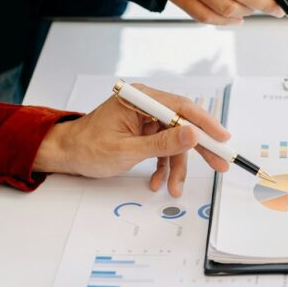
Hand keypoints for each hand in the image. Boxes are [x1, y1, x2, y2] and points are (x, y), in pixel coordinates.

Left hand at [34, 84, 230, 197]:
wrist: (66, 155)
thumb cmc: (87, 148)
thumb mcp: (127, 150)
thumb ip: (162, 143)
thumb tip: (192, 133)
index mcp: (141, 99)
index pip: (181, 108)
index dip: (205, 123)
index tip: (221, 138)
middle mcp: (146, 105)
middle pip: (183, 124)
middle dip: (199, 147)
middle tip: (219, 163)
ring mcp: (146, 118)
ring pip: (174, 140)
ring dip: (177, 165)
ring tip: (175, 186)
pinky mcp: (145, 131)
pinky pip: (164, 147)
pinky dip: (164, 164)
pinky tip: (159, 180)